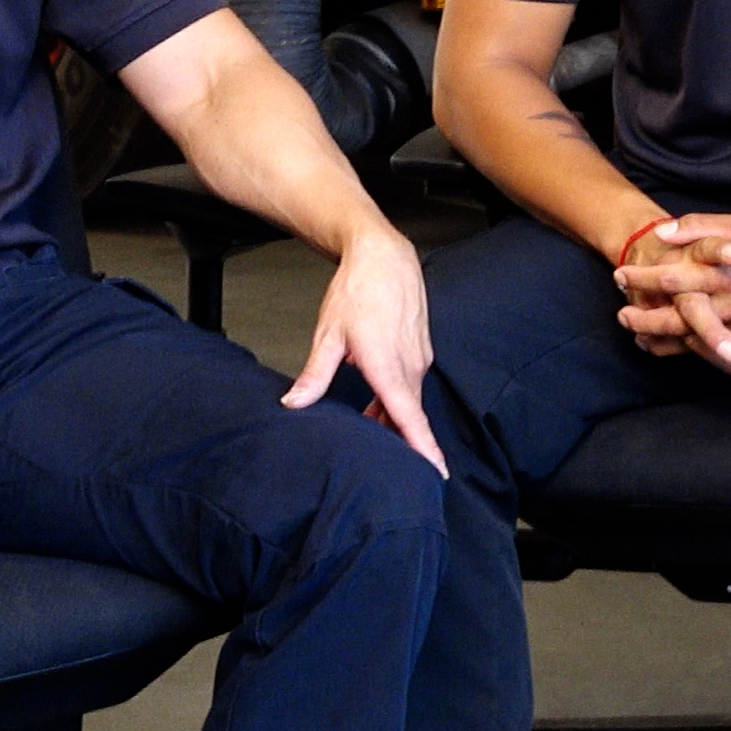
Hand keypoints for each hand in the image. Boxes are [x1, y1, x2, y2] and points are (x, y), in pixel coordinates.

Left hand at [290, 224, 443, 473]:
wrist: (383, 256)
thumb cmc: (358, 290)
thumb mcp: (328, 335)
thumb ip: (314, 375)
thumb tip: (294, 404)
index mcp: (389, 368)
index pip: (410, 419)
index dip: (424, 449)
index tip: (437, 474)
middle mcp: (411, 366)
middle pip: (408, 416)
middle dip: (399, 441)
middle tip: (384, 464)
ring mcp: (419, 357)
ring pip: (408, 399)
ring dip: (392, 417)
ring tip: (369, 429)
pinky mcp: (420, 349)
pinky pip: (410, 383)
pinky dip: (396, 398)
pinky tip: (376, 399)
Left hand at [615, 211, 730, 370]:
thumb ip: (699, 228)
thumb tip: (663, 232)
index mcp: (725, 272)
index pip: (672, 279)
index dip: (642, 278)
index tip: (621, 274)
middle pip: (678, 320)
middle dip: (645, 319)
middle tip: (622, 316)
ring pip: (697, 341)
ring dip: (666, 340)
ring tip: (642, 337)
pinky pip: (722, 347)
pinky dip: (697, 347)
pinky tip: (682, 343)